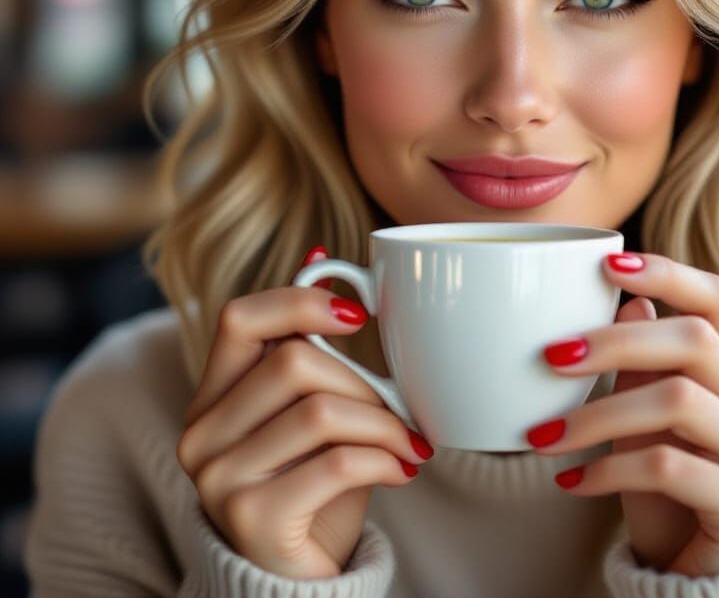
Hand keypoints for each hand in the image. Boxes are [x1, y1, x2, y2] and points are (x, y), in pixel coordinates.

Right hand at [176, 258, 434, 579]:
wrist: (297, 578)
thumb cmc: (311, 481)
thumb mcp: (307, 408)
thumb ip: (308, 346)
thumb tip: (322, 259)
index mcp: (214, 395)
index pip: (239, 318)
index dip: (300, 302)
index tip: (359, 316)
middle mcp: (202, 433)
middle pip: (293, 363)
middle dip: (365, 382)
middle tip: (402, 408)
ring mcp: (219, 478)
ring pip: (319, 412)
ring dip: (384, 423)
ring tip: (409, 441)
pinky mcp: (251, 518)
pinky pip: (335, 464)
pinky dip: (383, 459)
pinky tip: (402, 468)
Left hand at [525, 251, 718, 577]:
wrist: (704, 574)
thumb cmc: (672, 484)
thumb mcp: (650, 418)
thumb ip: (645, 364)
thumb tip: (627, 298)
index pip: (718, 299)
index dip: (666, 274)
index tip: (606, 264)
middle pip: (694, 341)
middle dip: (615, 342)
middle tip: (551, 355)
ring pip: (677, 400)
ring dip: (597, 413)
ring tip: (544, 434)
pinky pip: (669, 466)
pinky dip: (608, 468)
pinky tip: (572, 479)